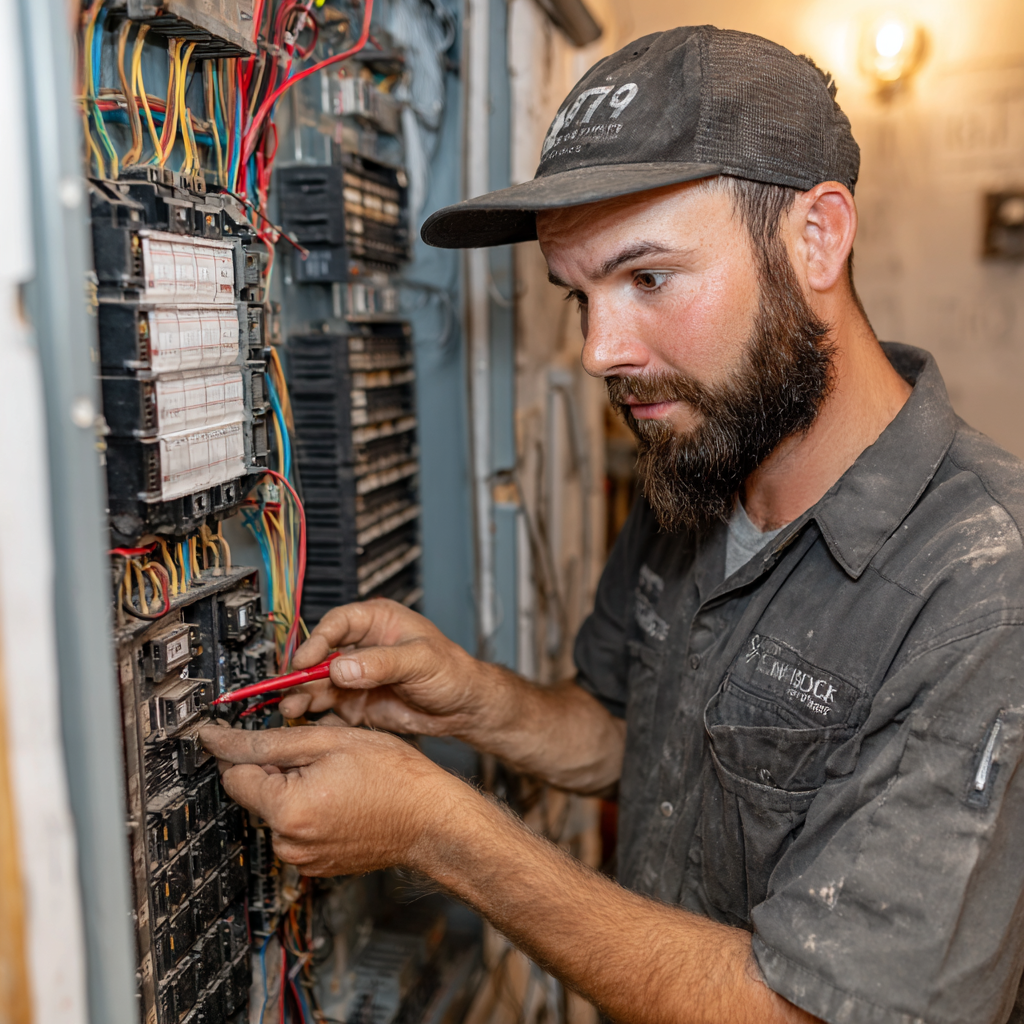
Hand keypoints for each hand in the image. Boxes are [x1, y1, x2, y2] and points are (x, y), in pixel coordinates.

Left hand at [199, 719, 456, 875]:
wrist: (432, 820)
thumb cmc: (394, 776)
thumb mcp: (330, 740)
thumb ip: (269, 741)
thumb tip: (218, 741)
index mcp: (287, 810)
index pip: (233, 775)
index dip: (241, 749)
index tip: (240, 734)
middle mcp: (288, 843)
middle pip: (255, 793)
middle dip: (274, 768)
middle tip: (317, 751)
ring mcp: (303, 859)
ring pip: (277, 809)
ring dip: (293, 788)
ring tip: (336, 775)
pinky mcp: (317, 866)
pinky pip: (297, 829)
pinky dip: (310, 809)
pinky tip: (341, 796)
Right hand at [279, 599, 505, 739]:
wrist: (464, 708)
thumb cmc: (452, 672)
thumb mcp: (421, 661)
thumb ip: (382, 663)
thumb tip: (342, 666)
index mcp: (377, 621)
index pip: (337, 624)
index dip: (317, 641)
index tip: (305, 661)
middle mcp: (361, 647)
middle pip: (320, 655)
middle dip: (302, 673)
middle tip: (289, 689)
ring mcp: (357, 676)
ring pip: (319, 683)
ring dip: (303, 695)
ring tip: (291, 709)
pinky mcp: (356, 703)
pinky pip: (328, 707)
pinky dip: (315, 714)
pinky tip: (305, 722)